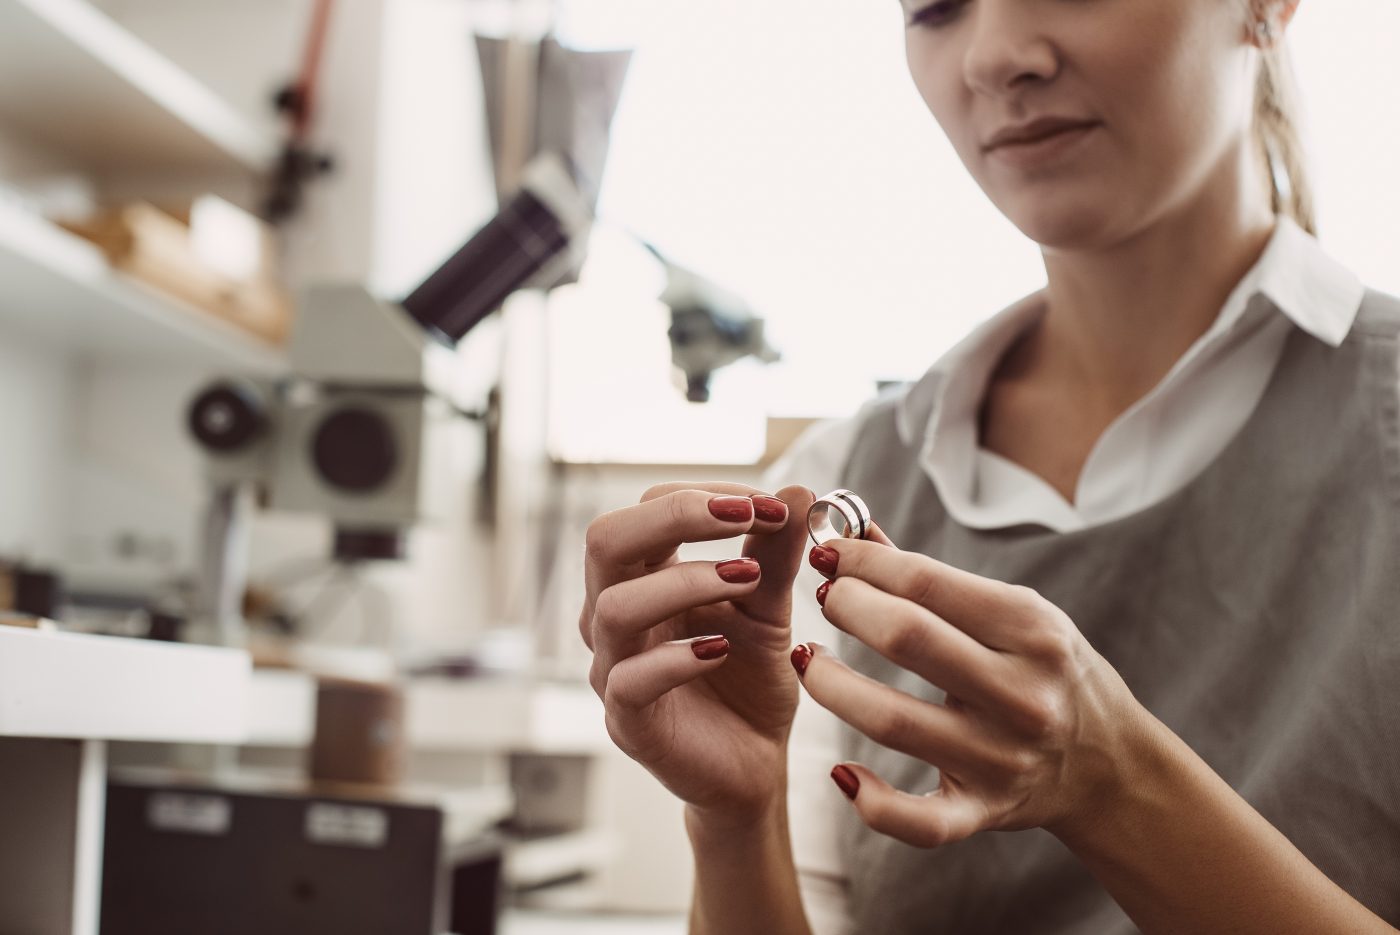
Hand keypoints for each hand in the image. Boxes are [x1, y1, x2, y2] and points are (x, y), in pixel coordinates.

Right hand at [580, 482, 815, 821]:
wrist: (755, 765)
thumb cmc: (750, 679)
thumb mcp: (769, 607)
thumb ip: (775, 553)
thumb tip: (799, 491)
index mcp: (643, 577)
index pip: (648, 508)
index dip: (706, 495)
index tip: (772, 505)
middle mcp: (614, 615)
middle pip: (606, 539)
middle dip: (676, 516)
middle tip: (745, 517)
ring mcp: (613, 668)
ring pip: (616, 607)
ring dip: (685, 582)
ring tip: (748, 581)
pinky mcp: (628, 722)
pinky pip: (630, 681)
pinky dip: (677, 658)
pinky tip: (722, 650)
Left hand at [793, 526, 1147, 846]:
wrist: (1109, 763)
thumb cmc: (1046, 669)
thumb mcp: (1014, 613)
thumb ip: (932, 580)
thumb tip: (853, 532)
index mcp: (1031, 630)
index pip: (926, 582)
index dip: (863, 562)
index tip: (827, 552)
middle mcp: (1020, 694)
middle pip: (907, 638)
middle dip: (848, 607)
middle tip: (825, 597)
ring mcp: (1001, 758)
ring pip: (892, 721)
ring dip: (831, 685)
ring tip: (807, 660)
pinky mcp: (984, 811)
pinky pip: (918, 820)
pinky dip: (872, 801)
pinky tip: (840, 771)